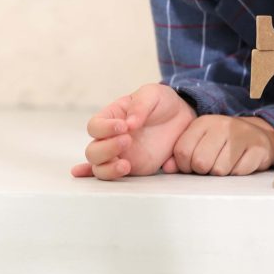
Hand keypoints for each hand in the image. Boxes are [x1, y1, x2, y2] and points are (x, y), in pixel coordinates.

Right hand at [70, 83, 195, 180]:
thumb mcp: (152, 94)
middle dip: (107, 149)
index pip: (95, 126)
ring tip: (126, 165)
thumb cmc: (161, 102)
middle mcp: (110, 137)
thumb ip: (140, 106)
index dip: (105, 128)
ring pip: (99, 168)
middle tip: (127, 141)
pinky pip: (112, 176)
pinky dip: (101, 179)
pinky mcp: (132, 167)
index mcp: (112, 117)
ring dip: (108, 168)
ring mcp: (120, 155)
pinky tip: (92, 178)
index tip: (124, 127)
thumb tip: (130, 123)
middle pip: (93, 150)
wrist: (181, 117)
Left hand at [167, 115, 273, 175]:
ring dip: (221, 173)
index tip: (192, 165)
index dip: (185, 166)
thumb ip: (181, 154)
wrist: (257, 136)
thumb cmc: (223, 142)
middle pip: (200, 162)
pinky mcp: (257, 148)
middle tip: (210, 165)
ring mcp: (241, 135)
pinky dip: (237, 173)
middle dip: (203, 171)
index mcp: (203, 123)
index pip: (182, 151)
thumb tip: (167, 168)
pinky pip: (239, 172)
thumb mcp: (200, 142)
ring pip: (219, 170)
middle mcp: (221, 125)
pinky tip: (239, 162)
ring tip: (226, 163)